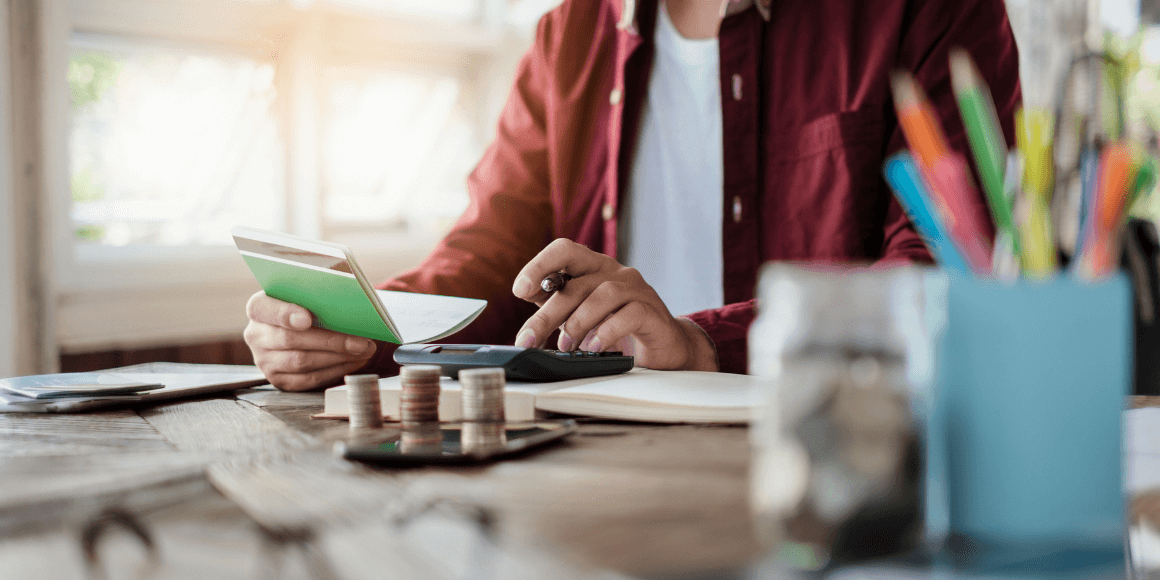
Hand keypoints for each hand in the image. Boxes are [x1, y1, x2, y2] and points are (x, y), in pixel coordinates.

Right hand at [243, 291, 377, 390]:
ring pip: (302, 362)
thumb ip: (319, 287)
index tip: (306, 319)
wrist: (301, 329)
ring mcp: (265, 361)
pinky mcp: (279, 380)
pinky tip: (354, 361)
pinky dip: (335, 370)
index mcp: (259, 308)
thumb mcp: (309, 291)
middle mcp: (257, 335)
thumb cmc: (308, 306)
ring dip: (338, 357)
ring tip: (363, 350)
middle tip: (360, 341)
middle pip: (291, 339)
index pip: (262, 308)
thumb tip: (346, 289)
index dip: (284, 313)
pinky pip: (309, 379)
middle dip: (331, 341)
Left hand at [510, 239, 717, 370]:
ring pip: (602, 295)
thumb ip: (558, 306)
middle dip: (547, 314)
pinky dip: (607, 331)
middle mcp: (615, 272)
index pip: (564, 250)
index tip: (520, 290)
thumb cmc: (619, 328)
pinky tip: (595, 346)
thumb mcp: (582, 314)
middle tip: (528, 339)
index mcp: (593, 267)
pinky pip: (629, 314)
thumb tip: (527, 306)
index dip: (539, 265)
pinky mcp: (652, 311)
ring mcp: (636, 289)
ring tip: (565, 346)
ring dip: (577, 322)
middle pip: (576, 283)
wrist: (664, 347)